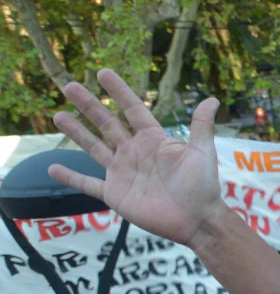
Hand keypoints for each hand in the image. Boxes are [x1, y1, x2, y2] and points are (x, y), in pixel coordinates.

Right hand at [50, 70, 225, 246]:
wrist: (196, 220)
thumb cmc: (203, 186)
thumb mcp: (202, 152)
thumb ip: (201, 126)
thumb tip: (212, 100)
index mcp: (154, 140)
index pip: (133, 110)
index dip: (119, 92)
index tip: (103, 73)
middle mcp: (135, 152)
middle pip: (107, 124)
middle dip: (89, 105)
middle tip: (69, 86)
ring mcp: (123, 172)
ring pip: (94, 148)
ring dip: (76, 132)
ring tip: (58, 115)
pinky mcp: (115, 194)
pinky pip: (88, 185)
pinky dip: (70, 178)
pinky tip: (52, 168)